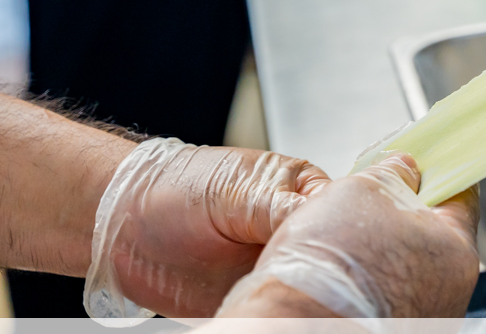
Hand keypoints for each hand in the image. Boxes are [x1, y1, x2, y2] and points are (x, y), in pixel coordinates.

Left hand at [84, 138, 329, 320]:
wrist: (119, 223)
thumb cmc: (177, 187)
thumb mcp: (234, 189)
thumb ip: (279, 206)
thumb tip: (323, 218)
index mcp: (298, 191)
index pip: (340, 213)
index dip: (347, 233)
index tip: (349, 253)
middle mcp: (289, 230)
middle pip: (329, 256)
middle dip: (331, 275)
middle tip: (324, 287)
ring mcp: (270, 266)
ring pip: (306, 289)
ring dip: (306, 300)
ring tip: (302, 305)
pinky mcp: (249, 298)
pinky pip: (273, 310)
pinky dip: (278, 315)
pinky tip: (279, 315)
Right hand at [217, 153, 479, 317]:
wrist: (296, 327)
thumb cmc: (331, 269)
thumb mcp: (360, 191)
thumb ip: (392, 172)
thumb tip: (402, 167)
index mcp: (456, 251)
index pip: (461, 195)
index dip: (435, 172)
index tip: (417, 163)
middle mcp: (450, 291)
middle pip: (434, 231)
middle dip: (403, 211)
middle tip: (369, 200)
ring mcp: (425, 315)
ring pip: (409, 262)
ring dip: (384, 246)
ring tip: (346, 239)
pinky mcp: (396, 327)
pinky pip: (389, 290)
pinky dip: (370, 276)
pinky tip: (343, 270)